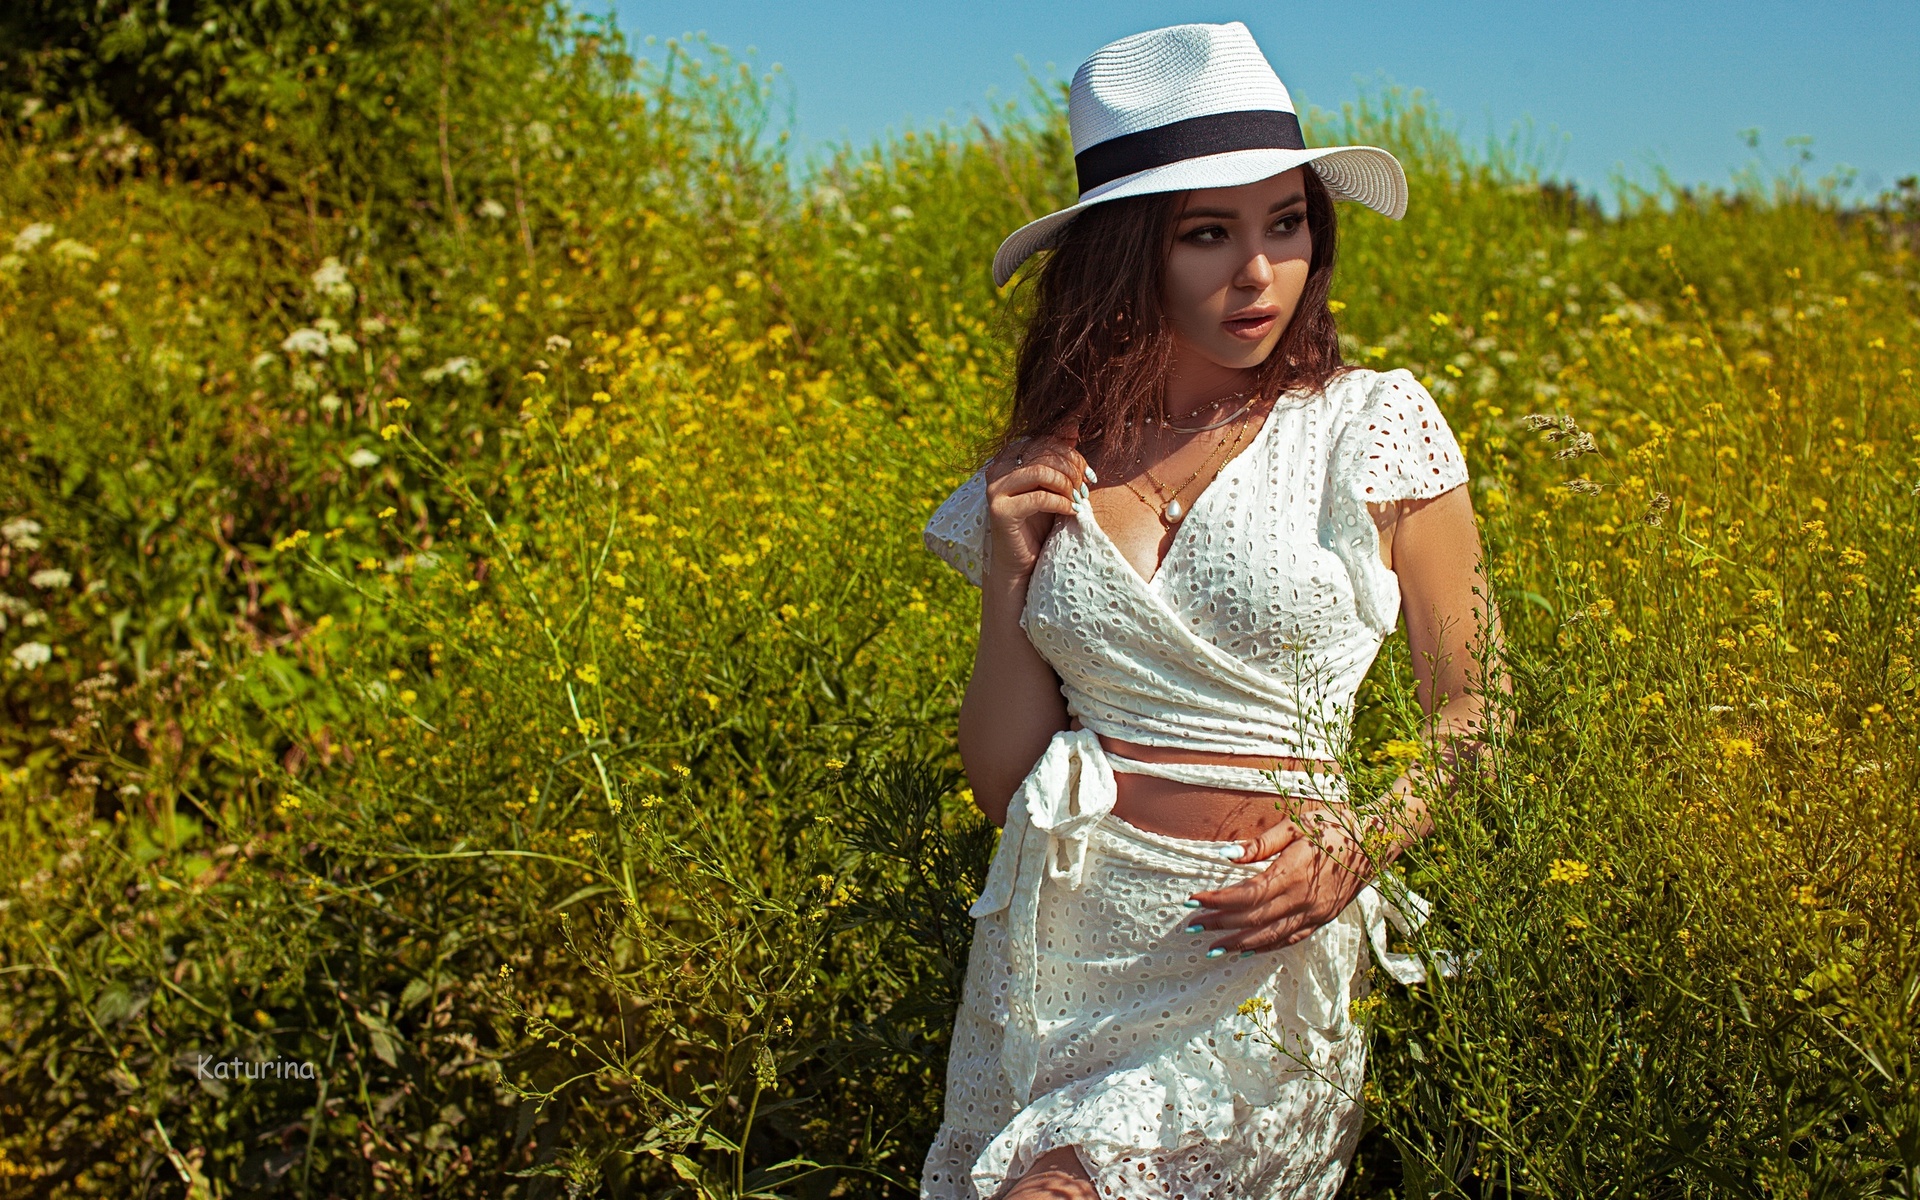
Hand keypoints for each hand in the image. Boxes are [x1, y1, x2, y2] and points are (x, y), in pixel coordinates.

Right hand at [981, 426, 1093, 585]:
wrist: (1022, 563)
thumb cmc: (1040, 522)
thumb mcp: (1054, 485)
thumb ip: (1060, 455)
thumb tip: (1073, 423)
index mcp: (1009, 457)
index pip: (1045, 440)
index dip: (1071, 453)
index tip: (1089, 474)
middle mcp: (997, 469)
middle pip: (1045, 453)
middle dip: (1072, 469)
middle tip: (1086, 488)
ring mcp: (995, 489)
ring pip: (1041, 472)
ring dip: (1067, 485)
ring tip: (1079, 500)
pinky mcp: (999, 510)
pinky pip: (1040, 497)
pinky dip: (1062, 503)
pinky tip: (1072, 512)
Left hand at [1183, 805, 1379, 956]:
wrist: (1376, 844)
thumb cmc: (1335, 827)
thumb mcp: (1297, 825)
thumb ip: (1261, 844)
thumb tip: (1226, 855)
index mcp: (1293, 874)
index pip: (1246, 895)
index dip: (1218, 901)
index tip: (1193, 900)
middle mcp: (1303, 900)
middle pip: (1253, 919)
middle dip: (1220, 923)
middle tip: (1192, 925)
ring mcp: (1314, 914)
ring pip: (1270, 936)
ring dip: (1238, 943)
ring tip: (1212, 947)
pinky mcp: (1322, 919)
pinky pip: (1290, 939)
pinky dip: (1266, 947)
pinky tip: (1247, 951)